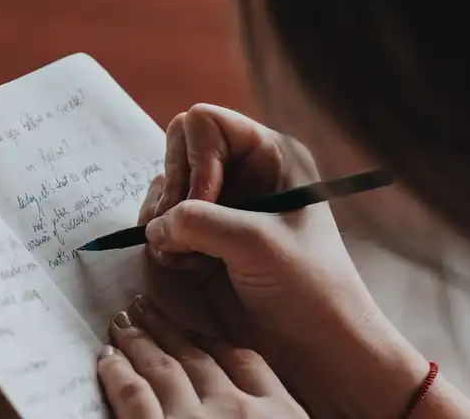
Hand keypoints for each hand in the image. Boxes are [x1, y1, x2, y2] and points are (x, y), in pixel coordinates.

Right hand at [138, 104, 428, 418]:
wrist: (316, 347)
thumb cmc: (308, 287)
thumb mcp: (256, 243)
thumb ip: (199, 221)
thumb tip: (154, 226)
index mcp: (270, 155)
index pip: (206, 123)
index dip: (196, 159)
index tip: (205, 202)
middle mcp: (242, 172)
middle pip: (176, 150)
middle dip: (174, 190)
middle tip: (181, 229)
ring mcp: (220, 206)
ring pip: (165, 189)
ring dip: (165, 222)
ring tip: (187, 256)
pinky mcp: (203, 238)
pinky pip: (162, 223)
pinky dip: (164, 244)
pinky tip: (189, 267)